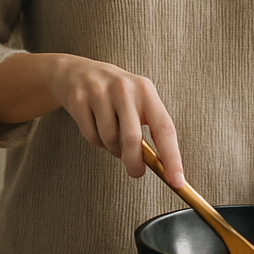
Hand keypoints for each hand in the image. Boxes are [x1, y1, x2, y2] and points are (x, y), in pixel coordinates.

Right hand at [48, 55, 183, 184]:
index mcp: (145, 90)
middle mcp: (123, 88)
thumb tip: (160, 164)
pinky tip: (96, 127)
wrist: (77, 73)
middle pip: (132, 138)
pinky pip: (91, 136)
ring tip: (112, 137)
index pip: (164, 127)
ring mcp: (99, 92)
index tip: (176, 180)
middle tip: (135, 171)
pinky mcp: (79, 99)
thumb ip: (149, 126)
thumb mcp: (137, 100)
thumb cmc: (114, 93)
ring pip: (110, 139)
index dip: (172, 157)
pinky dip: (96, 141)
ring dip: (113, 148)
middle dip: (134, 162)